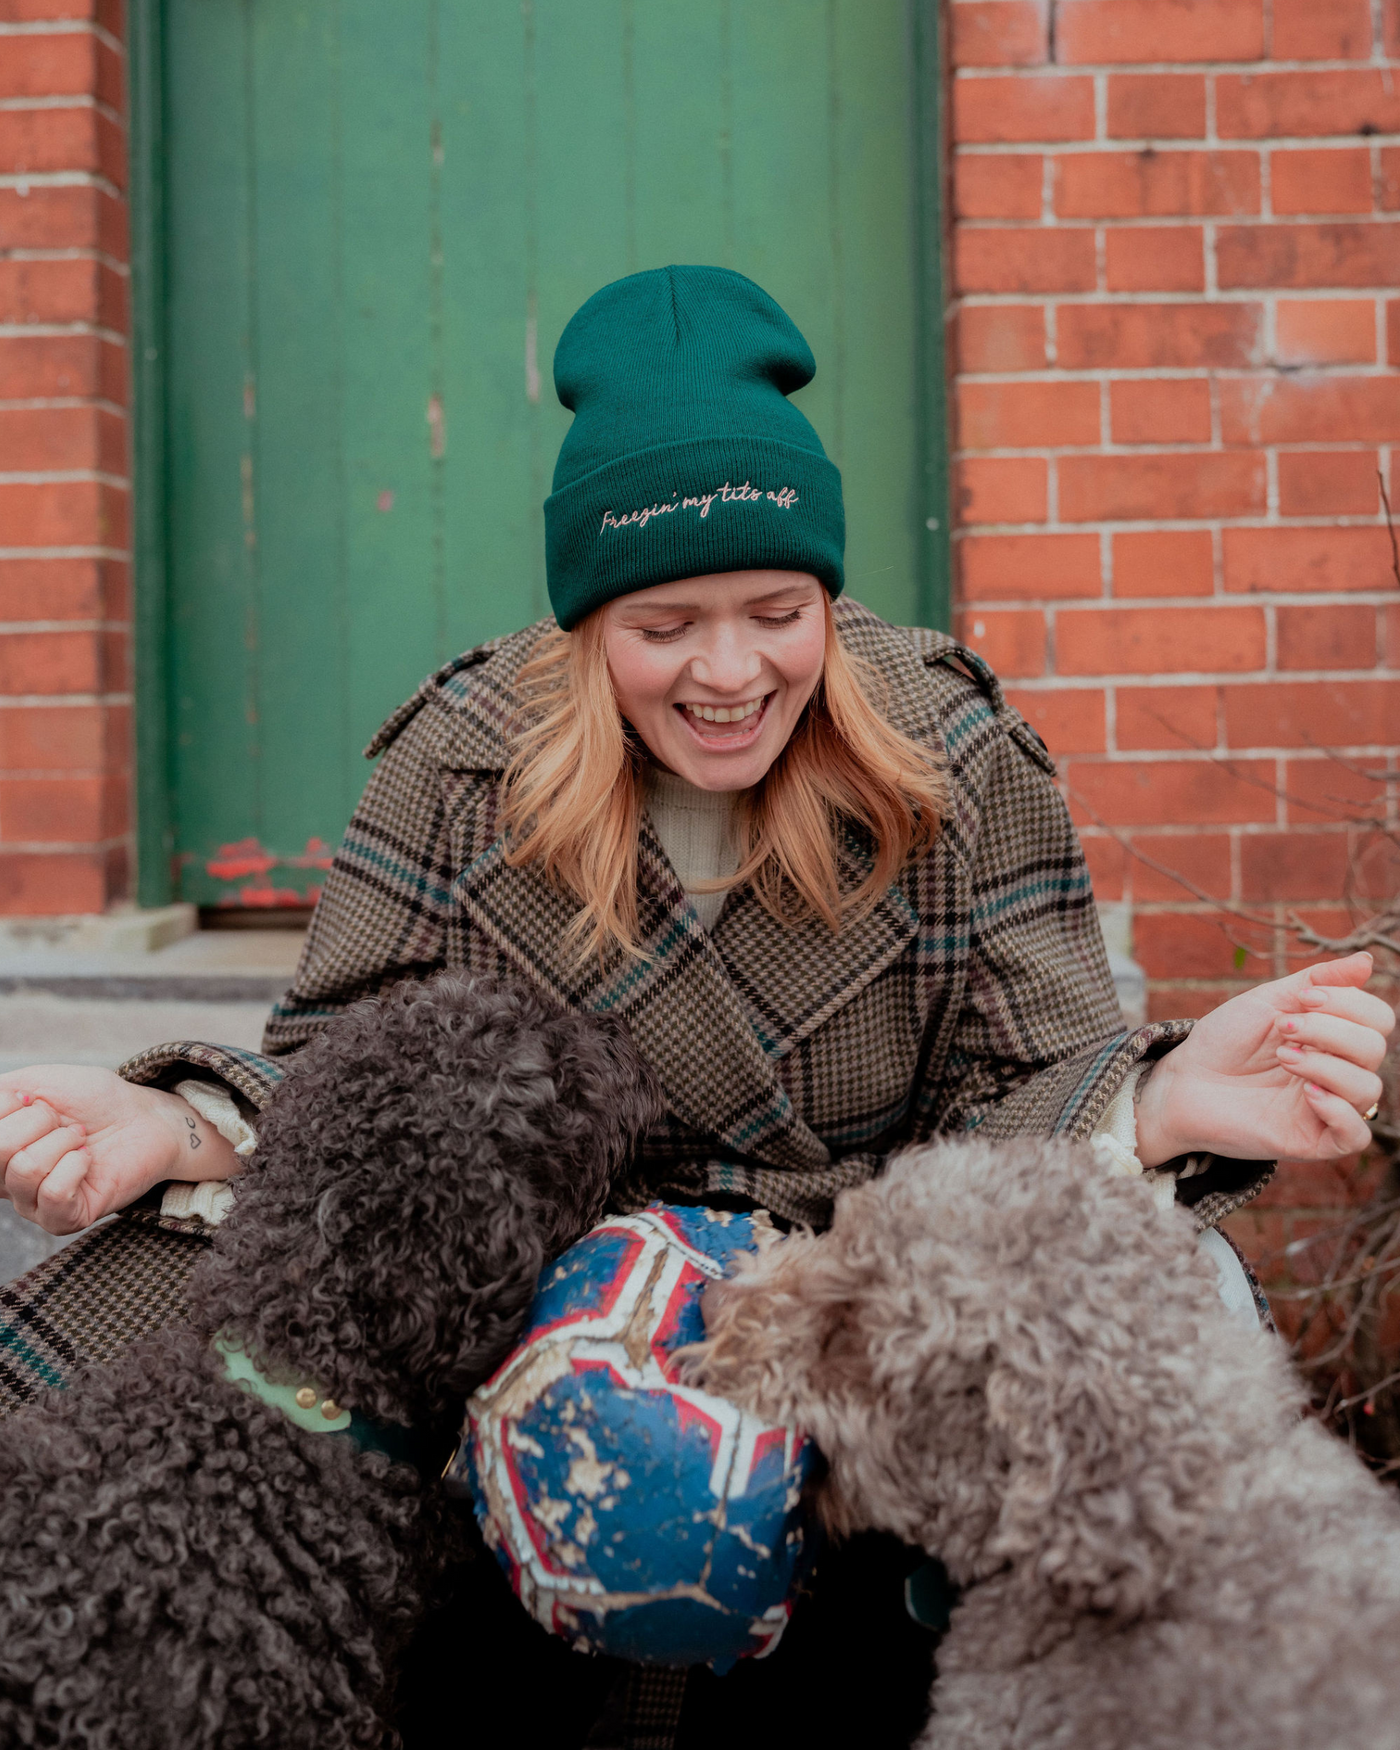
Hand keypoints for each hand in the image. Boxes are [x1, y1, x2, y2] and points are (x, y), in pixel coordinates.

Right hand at [0, 1067, 239, 1235]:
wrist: (143, 1117)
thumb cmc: (92, 1099)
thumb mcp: (36, 1083)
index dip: (13, 1104)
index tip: (38, 1100)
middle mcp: (5, 1181)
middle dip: (39, 1121)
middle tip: (67, 1122)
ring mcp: (32, 1204)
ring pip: (26, 1170)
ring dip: (63, 1142)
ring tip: (81, 1139)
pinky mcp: (64, 1220)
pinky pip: (55, 1194)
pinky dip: (77, 1165)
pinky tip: (88, 1160)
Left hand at [1135, 952, 1394, 1167]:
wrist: (1185, 1080)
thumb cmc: (1225, 1039)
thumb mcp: (1268, 1000)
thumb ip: (1318, 980)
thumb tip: (1366, 960)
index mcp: (1334, 1037)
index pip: (1378, 1019)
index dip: (1350, 1003)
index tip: (1304, 998)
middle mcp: (1338, 1071)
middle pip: (1374, 1049)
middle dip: (1330, 1030)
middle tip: (1284, 1029)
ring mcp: (1328, 1107)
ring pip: (1368, 1089)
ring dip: (1327, 1066)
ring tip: (1284, 1058)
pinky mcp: (1314, 1140)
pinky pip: (1357, 1135)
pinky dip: (1340, 1111)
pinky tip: (1307, 1093)